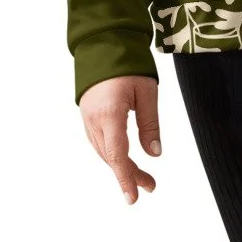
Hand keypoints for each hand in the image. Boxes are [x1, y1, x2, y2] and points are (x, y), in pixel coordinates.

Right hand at [81, 74, 161, 203]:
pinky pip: (99, 142)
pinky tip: (125, 159)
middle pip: (112, 157)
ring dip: (122, 166)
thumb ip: (150, 124)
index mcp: (110, 113)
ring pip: (104, 152)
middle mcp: (94, 119)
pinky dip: (112, 154)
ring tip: (143, 178)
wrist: (102, 43)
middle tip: (151, 186)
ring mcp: (87, 118)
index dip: (126, 178)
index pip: (118, 155)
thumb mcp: (147, 92)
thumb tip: (154, 154)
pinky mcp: (87, 115)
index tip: (133, 198)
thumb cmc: (128, 64)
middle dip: (130, 175)